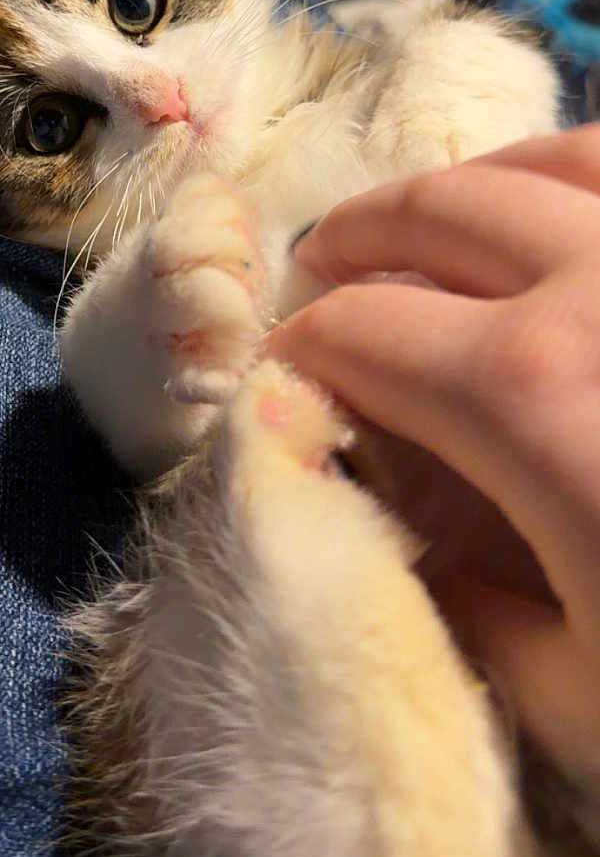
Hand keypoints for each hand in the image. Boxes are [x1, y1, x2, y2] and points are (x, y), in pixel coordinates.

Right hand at [265, 127, 599, 781]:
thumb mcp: (582, 699)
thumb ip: (471, 610)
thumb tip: (414, 543)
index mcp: (525, 392)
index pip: (357, 333)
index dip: (301, 350)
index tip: (288, 380)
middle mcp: (598, 283)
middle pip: (436, 215)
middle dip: (358, 238)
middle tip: (327, 268)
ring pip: (554, 157)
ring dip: (472, 182)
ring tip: (440, 213)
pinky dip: (593, 169)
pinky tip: (583, 202)